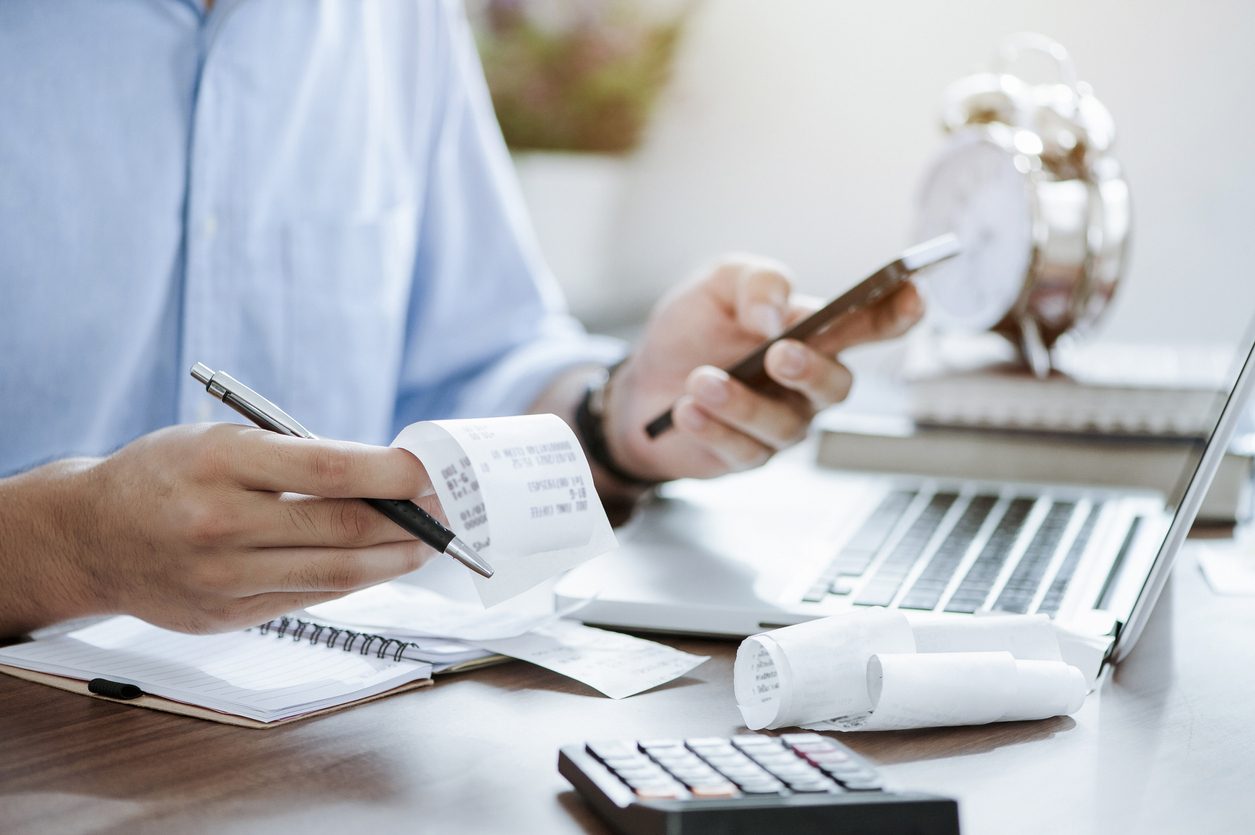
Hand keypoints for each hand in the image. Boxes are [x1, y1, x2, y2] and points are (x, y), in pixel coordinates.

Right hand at [0, 423, 437, 635]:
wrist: (88, 536)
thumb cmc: (165, 475)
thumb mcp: (221, 441)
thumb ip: (296, 458)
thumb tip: (385, 477)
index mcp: (219, 461)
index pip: (330, 469)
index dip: (393, 473)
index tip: (432, 471)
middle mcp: (219, 522)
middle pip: (343, 528)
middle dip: (408, 519)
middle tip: (445, 509)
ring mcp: (220, 577)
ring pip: (336, 574)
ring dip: (394, 559)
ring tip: (426, 544)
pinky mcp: (224, 616)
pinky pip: (310, 598)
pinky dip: (353, 581)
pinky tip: (378, 565)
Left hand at [604, 255, 922, 482]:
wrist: (639, 382)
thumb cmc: (691, 331)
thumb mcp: (718, 285)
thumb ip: (756, 283)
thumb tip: (775, 316)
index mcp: (812, 334)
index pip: (868, 324)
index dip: (897, 312)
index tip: (911, 294)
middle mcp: (806, 384)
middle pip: (838, 386)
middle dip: (812, 370)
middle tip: (778, 354)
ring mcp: (781, 424)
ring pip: (785, 425)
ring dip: (741, 402)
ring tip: (700, 380)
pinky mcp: (747, 456)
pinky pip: (744, 451)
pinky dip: (714, 429)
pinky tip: (686, 410)